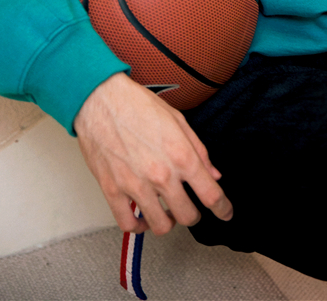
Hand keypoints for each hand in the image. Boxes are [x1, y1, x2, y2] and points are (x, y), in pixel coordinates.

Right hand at [74, 72, 232, 234]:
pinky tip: (143, 217)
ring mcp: (136, 186)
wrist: (101, 99)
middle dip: (195, 215)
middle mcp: (160, 174)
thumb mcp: (178, 120)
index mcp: (181, 156)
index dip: (223, 208)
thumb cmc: (137, 104)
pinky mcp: (112, 190)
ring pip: (161, 226)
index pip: (211, 194)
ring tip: (168, 212)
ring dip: (169, 222)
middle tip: (192, 208)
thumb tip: (213, 173)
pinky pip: (128, 224)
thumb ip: (198, 150)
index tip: (225, 212)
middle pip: (188, 216)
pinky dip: (139, 227)